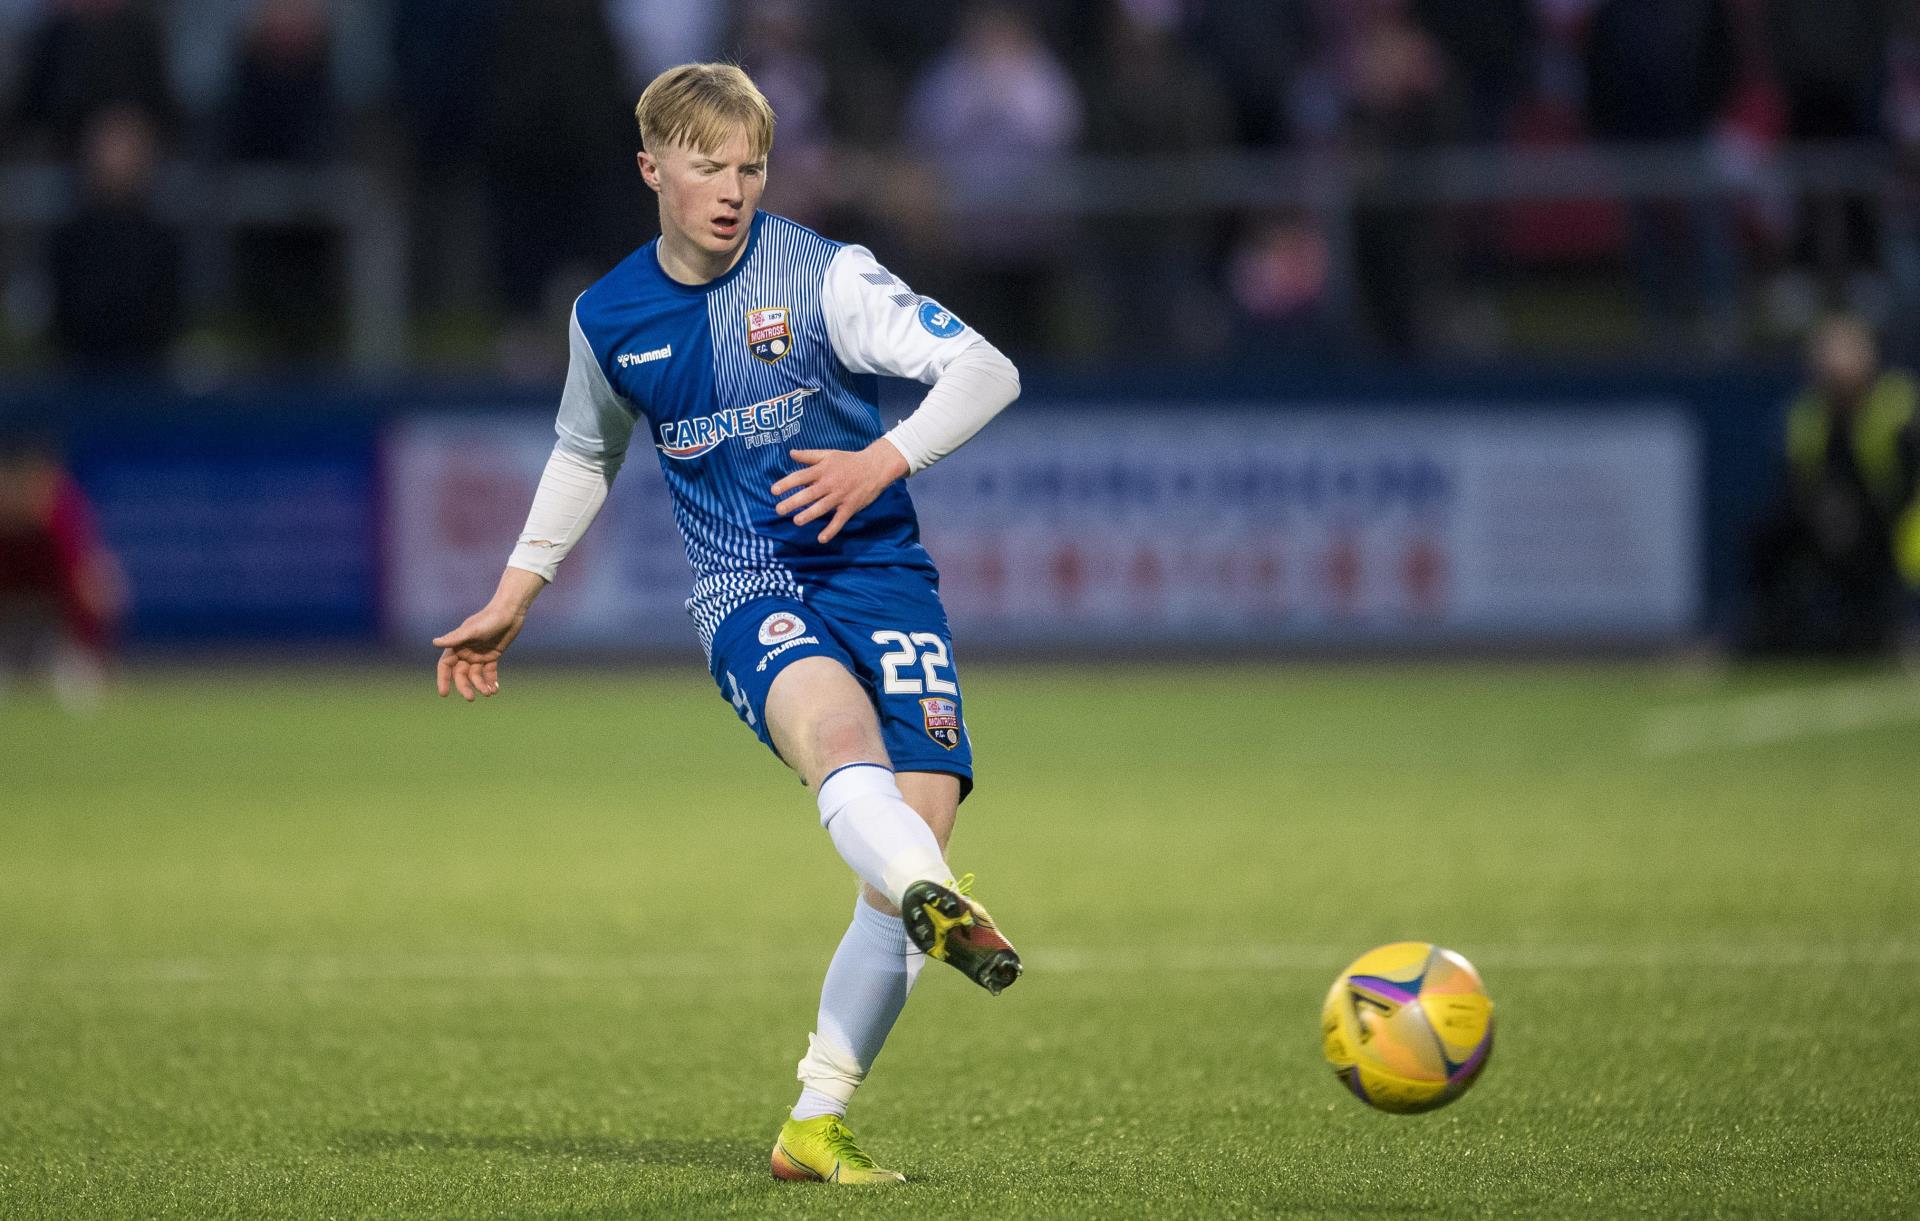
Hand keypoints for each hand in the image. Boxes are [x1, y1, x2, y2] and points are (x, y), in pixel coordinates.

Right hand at [432, 568, 543, 700]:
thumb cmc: (488, 619)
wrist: (510, 613)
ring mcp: (479, 655)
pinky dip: (491, 681)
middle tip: (471, 698)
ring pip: (476, 676)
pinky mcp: (492, 656)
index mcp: (457, 646)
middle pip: (461, 675)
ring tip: (488, 693)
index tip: (444, 694)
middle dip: (465, 686)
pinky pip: (489, 672)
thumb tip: (434, 643)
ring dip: (480, 685)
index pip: (445, 666)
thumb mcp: (472, 630)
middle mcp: (466, 652)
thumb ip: (454, 638)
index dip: (443, 679)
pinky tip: (494, 690)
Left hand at [771, 441, 908, 543]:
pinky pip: (839, 520)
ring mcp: (840, 496)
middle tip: (779, 510)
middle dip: (793, 502)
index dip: (786, 483)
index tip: (774, 491)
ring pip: (822, 507)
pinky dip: (831, 530)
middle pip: (808, 494)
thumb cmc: (849, 460)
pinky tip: (821, 539)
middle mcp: (830, 483)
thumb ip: (809, 455)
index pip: (801, 476)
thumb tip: (790, 453)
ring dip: (809, 515)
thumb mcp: (829, 454)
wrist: (875, 467)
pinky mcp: (850, 507)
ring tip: (796, 521)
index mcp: (823, 470)